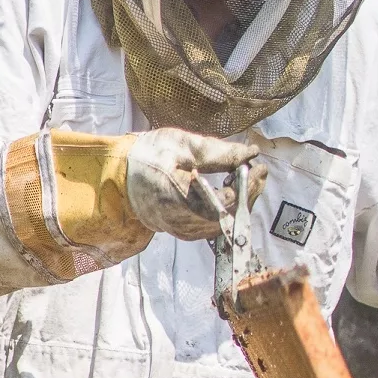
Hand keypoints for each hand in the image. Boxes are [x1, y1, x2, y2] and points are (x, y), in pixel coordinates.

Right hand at [126, 129, 267, 239]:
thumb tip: (250, 154)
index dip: (248, 186)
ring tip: (241, 177)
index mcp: (181, 200)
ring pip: (225, 223)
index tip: (258, 166)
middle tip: (256, 171)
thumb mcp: (183, 145)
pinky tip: (227, 189)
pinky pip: (215, 225)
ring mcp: (184, 231)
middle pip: (231, 217)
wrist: (118, 176)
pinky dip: (227, 208)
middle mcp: (184, 223)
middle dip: (248, 193)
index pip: (228, 202)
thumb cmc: (147, 156)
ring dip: (239, 201)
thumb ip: (219, 152)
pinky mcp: (185, 232)